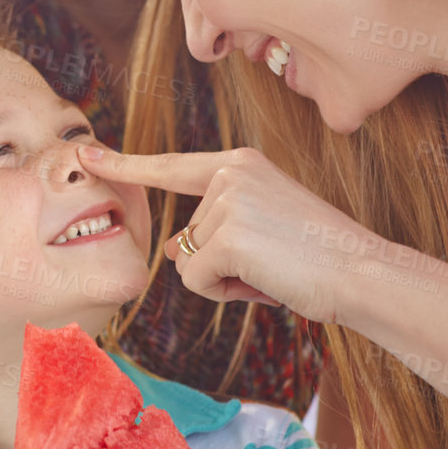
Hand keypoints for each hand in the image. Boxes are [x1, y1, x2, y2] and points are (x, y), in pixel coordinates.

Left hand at [77, 144, 380, 322]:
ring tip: (273, 270)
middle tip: (272, 264)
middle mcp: (230, 172)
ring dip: (225, 280)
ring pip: (188, 261)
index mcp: (240, 163)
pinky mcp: (226, 235)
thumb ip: (213, 231)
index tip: (85, 155)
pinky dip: (225, 293)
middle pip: (185, 237)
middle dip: (219, 265)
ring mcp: (227, 201)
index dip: (126, 167)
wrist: (362, 272)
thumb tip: (168, 249)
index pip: (171, 166)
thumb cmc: (317, 259)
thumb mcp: (260, 234)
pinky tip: (264, 281)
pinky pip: (196, 281)